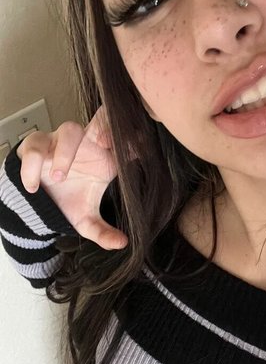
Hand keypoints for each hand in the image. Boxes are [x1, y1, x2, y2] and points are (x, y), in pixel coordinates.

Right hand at [17, 107, 127, 249]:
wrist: (36, 205)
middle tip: (103, 142)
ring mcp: (62, 141)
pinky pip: (36, 145)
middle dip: (105, 126)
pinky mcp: (37, 144)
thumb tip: (122, 244)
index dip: (130, 139)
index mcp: (105, 158)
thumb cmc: (66, 203)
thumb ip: (103, 232)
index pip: (123, 139)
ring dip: (65, 152)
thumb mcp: (85, 221)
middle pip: (101, 120)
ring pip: (69, 130)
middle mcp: (87, 144)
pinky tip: (32, 186)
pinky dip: (33, 164)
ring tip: (59, 177)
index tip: (135, 148)